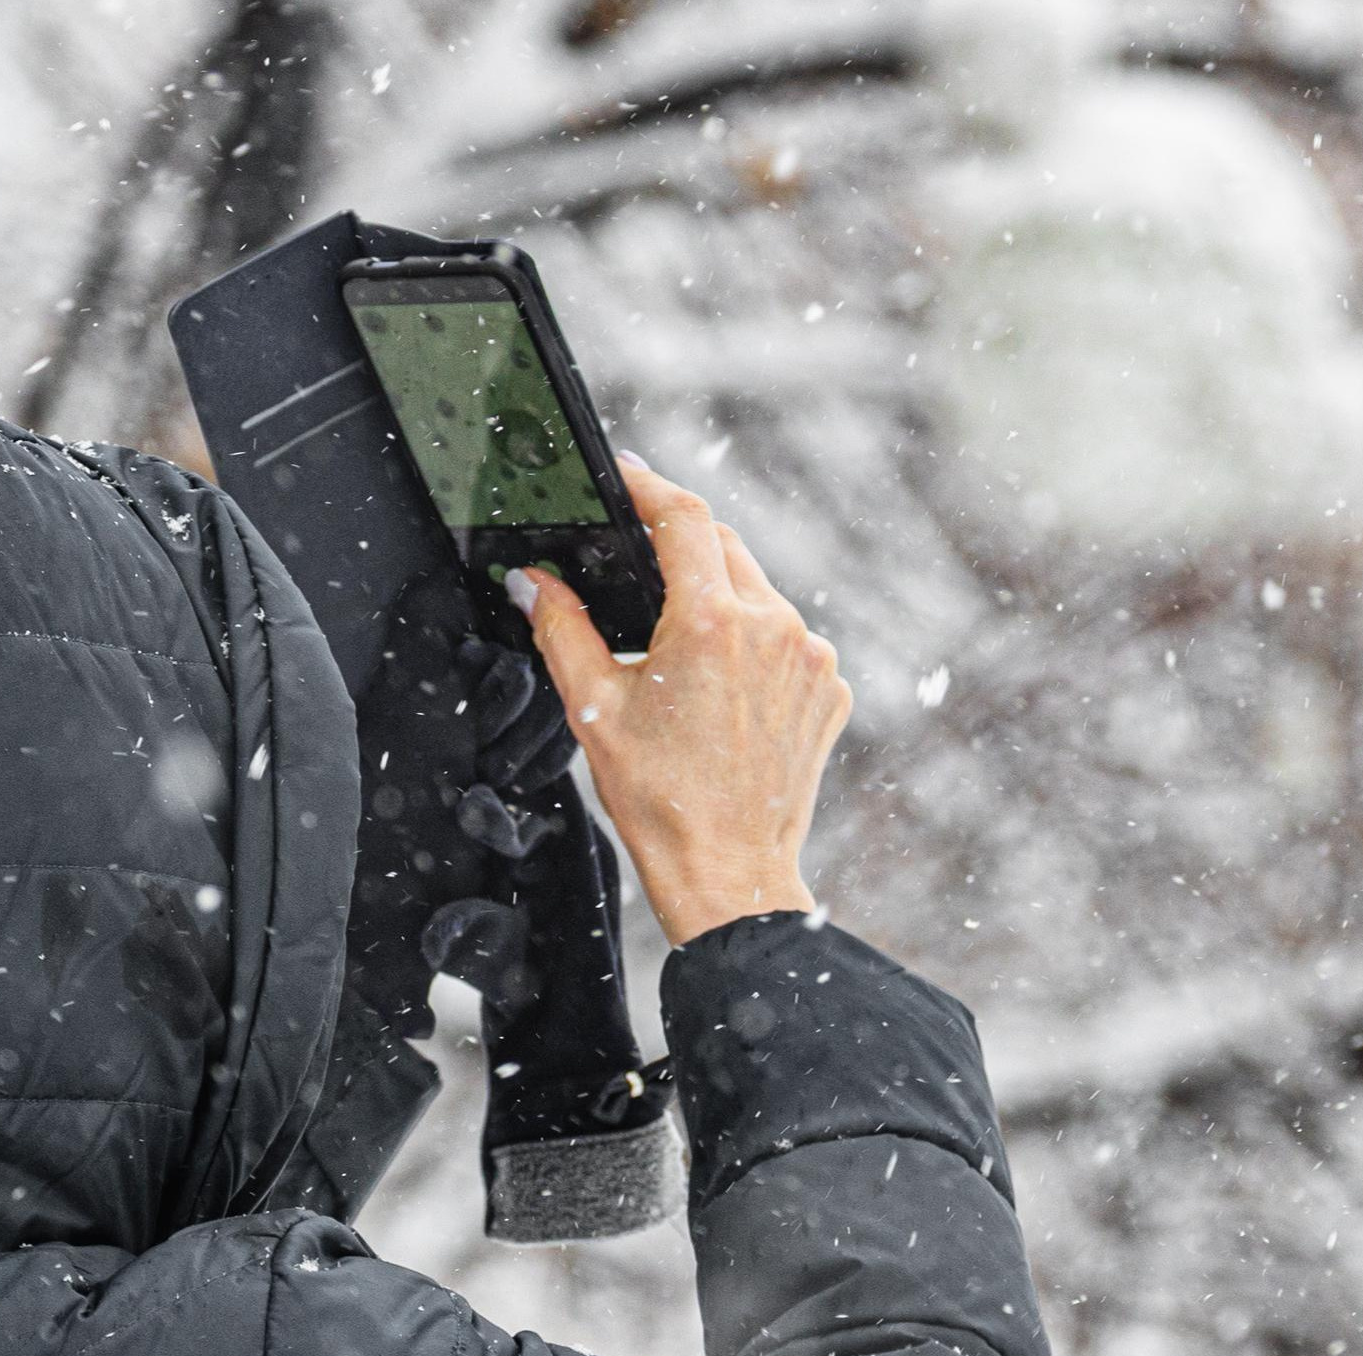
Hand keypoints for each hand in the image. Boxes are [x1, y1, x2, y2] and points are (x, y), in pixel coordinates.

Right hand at [513, 459, 846, 945]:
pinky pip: (788, 640)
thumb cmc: (660, 801)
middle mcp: (773, 628)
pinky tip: (721, 687)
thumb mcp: (594, 706)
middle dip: (680, 545)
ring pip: (759, 592)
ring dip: (720, 597)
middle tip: (639, 559)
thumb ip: (561, 627)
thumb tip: (532, 580)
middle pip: (723, 548)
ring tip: (677, 642)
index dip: (649, 487)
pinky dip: (755, 644)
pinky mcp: (830, 689)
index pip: (682, 518)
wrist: (729, 872)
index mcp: (709, 622)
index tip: (625, 476)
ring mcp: (811, 659)